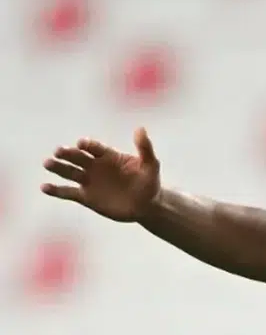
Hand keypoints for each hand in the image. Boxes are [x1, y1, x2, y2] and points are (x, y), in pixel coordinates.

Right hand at [41, 128, 161, 222]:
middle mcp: (94, 165)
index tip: (82, 143)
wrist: (146, 205)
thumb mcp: (151, 165)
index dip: (88, 145)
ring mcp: (88, 180)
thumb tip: (140, 129)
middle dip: (68, 154)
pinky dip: (56, 190)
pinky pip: (68, 192)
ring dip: (58, 168)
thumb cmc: (149, 182)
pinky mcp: (85, 197)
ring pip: (69, 172)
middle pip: (78, 157)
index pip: (95, 147)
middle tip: (58, 151)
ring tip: (47, 163)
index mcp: (108, 155)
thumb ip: (145, 149)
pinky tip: (44, 187)